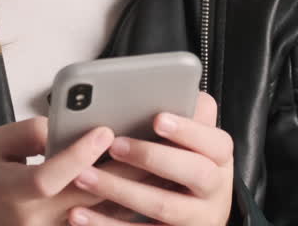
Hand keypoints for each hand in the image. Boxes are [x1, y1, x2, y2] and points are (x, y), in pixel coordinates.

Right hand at [0, 115, 154, 225]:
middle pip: (88, 195)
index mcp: (11, 192)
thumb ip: (26, 133)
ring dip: (136, 188)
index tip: (104, 131)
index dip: (77, 156)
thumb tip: (63, 125)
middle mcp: (37, 220)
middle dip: (123, 167)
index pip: (48, 178)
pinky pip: (106, 224)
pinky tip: (152, 183)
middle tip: (154, 139)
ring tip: (166, 160)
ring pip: (105, 214)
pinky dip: (130, 205)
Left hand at [65, 91, 234, 225]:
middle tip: (114, 145)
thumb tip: (162, 85)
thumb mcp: (193, 137)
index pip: (216, 141)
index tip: (157, 119)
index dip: (188, 130)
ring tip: (82, 176)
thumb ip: (184, 112)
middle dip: (152, 157)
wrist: (197, 211)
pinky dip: (105, 225)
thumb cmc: (185, 158)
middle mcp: (214, 189)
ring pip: (162, 206)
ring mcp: (195, 218)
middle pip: (193, 172)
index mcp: (220, 156)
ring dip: (120, 190)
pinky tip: (77, 214)